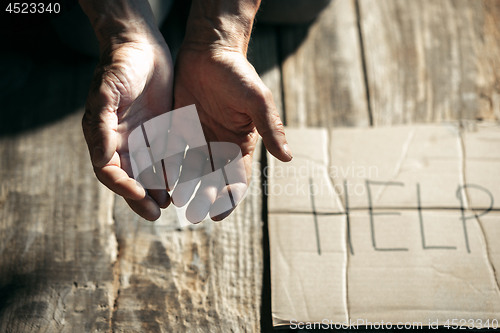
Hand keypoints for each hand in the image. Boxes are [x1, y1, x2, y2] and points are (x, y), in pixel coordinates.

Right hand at [82, 38, 173, 220]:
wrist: (142, 45)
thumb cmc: (120, 65)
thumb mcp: (108, 92)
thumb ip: (103, 126)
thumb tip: (102, 161)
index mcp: (103, 135)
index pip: (110, 171)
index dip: (123, 187)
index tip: (140, 196)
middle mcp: (121, 141)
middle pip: (129, 177)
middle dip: (141, 196)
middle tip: (156, 212)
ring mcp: (141, 136)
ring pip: (148, 171)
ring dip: (156, 188)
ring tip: (168, 203)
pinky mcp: (160, 130)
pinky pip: (164, 156)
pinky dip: (170, 171)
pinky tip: (180, 182)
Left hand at [170, 42, 292, 220]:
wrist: (209, 50)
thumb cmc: (238, 73)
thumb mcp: (257, 100)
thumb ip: (270, 128)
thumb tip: (288, 158)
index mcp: (241, 144)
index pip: (237, 179)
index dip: (229, 198)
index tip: (217, 215)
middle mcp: (221, 146)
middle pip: (213, 180)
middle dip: (205, 198)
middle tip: (194, 215)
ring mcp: (200, 139)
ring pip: (192, 171)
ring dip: (187, 187)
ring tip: (178, 202)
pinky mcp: (180, 129)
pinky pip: (174, 154)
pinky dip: (169, 169)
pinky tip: (161, 181)